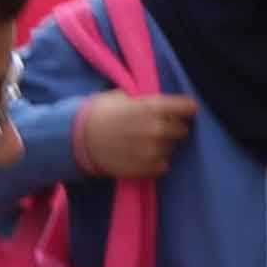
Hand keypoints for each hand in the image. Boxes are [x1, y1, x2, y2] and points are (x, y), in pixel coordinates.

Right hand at [71, 89, 196, 179]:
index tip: (184, 110)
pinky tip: (141, 155)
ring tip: (145, 142)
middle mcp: (158, 129)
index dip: (186, 108)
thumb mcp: (124, 97)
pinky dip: (156, 161)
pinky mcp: (147, 169)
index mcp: (153, 107)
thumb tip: (164, 106)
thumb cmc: (100, 113)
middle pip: (182, 129)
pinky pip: (163, 165)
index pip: (188, 107)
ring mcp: (153, 151)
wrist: (79, 140)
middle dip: (173, 127)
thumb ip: (148, 101)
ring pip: (172, 148)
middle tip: (158, 127)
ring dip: (163, 145)